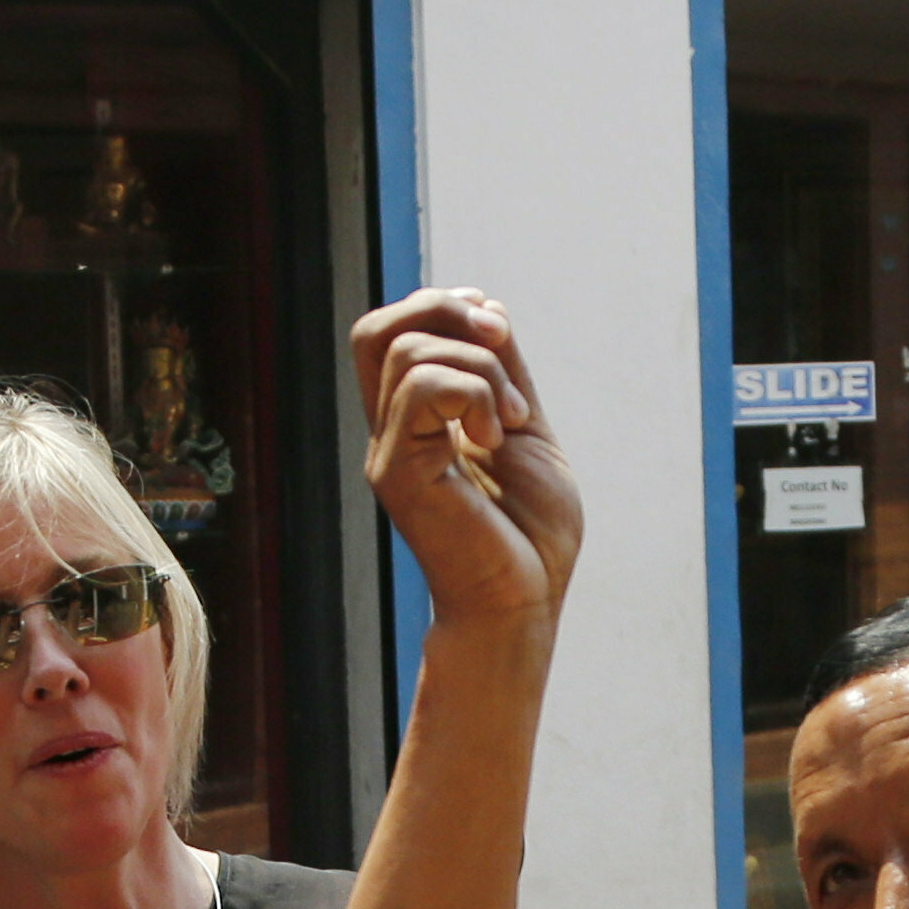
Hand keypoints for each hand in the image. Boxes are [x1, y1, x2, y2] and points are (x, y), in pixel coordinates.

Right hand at [357, 288, 581, 634]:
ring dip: (480, 368)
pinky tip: (496, 438)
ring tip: (510, 421)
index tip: (499, 334)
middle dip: (445, 309)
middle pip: (378, 329)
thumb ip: (501, 371)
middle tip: (500, 343)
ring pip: (408, 352)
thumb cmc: (531, 535)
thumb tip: (486, 310)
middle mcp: (391, 433)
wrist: (525, 603)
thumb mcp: (524, 427)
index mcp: (415, 421)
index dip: (444, 306)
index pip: (393, 331)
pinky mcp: (399, 473)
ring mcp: (389, 453)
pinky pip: (420, 389)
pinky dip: (474, 394)